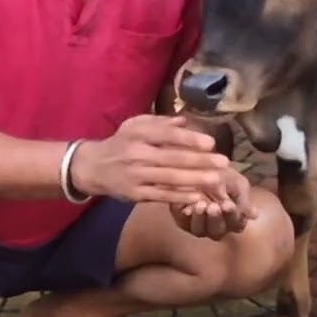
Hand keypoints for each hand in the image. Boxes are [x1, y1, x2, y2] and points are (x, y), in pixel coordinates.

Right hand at [70, 114, 228, 204]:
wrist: (92, 167)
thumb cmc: (120, 143)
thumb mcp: (134, 125)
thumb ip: (160, 122)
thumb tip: (185, 120)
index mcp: (138, 135)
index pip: (166, 136)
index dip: (188, 139)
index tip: (210, 142)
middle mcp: (137, 155)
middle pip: (172, 159)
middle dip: (200, 161)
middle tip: (223, 162)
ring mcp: (136, 176)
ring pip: (169, 179)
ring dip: (195, 180)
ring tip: (216, 180)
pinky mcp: (136, 194)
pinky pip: (161, 195)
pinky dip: (180, 197)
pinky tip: (197, 197)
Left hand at [171, 167, 257, 239]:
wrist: (200, 163)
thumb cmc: (224, 174)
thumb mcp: (236, 182)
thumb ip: (243, 198)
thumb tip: (254, 215)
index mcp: (233, 218)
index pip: (236, 223)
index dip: (232, 216)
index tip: (229, 204)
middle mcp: (216, 225)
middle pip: (217, 231)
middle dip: (216, 219)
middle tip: (214, 206)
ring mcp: (197, 224)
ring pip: (199, 230)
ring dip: (201, 219)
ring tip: (201, 205)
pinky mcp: (181, 218)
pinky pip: (183, 222)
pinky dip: (185, 215)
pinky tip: (187, 206)